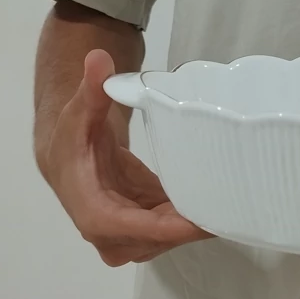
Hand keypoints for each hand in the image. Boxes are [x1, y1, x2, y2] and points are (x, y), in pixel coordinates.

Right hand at [44, 49, 210, 266]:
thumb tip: (97, 59)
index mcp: (91, 210)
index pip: (130, 228)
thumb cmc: (74, 136)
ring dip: (195, 225)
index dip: (164, 228)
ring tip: (232, 207)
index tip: (198, 222)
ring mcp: (128, 235)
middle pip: (156, 239)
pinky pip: (171, 229)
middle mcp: (108, 232)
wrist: (67, 157)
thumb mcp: (81, 112)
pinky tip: (219, 205)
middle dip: (190, 227)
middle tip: (231, 209)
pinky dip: (192, 219)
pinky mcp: (144, 227)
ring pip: (167, 238)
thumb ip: (92, 89)